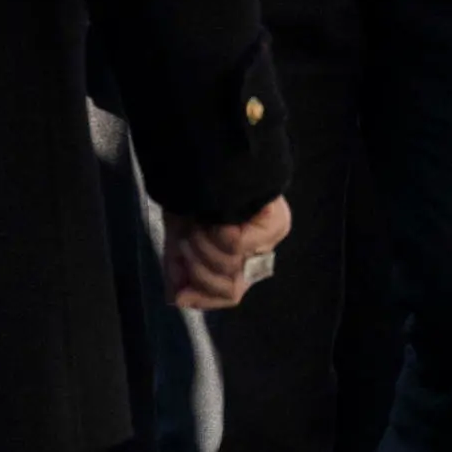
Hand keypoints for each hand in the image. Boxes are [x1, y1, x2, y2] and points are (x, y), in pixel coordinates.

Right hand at [166, 194, 291, 310]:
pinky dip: (216, 236)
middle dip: (198, 269)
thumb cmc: (192, 191)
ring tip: (196, 223)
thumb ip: (178, 267)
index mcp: (239, 253)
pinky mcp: (275, 222)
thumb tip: (176, 299)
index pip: (229, 295)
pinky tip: (212, 219)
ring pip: (231, 268)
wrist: (200, 152)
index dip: (202, 297)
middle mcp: (260, 248)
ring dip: (202, 249)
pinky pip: (237, 247)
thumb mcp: (179, 233)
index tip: (178, 292)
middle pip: (230, 288)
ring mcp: (270, 235)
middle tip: (185, 241)